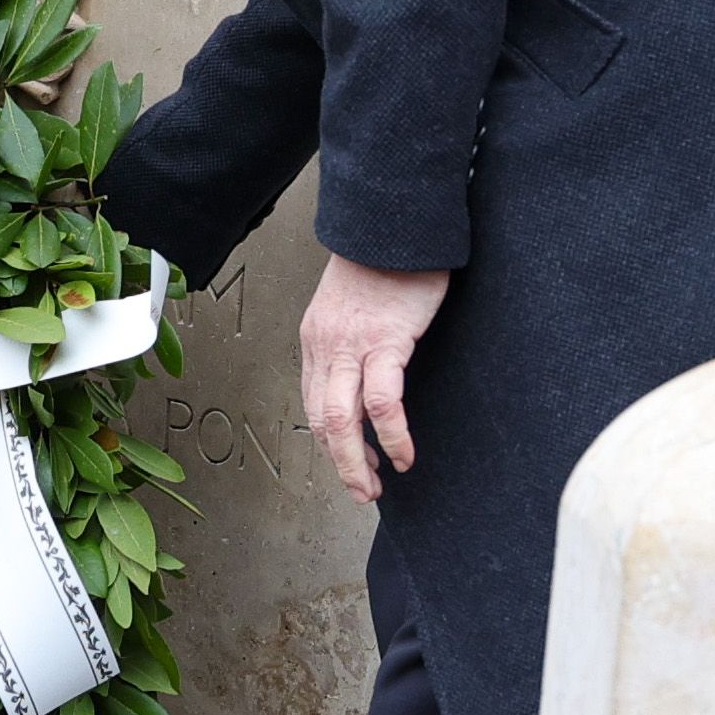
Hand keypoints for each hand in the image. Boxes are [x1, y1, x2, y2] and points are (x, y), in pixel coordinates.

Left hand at [298, 255, 450, 503]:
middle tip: (359, 490)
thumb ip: (351, 339)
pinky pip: (381, 401)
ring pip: (341, 420)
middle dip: (339, 462)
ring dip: (355, 462)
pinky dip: (391, 435)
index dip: (329, 439)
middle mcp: (325, 345)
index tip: (348, 460)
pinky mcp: (385, 341)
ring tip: (373, 485)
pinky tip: (402, 454)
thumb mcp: (352, 304)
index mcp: (316, 338)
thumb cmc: (383, 262)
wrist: (394, 225)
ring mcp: (352, 345)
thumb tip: (363, 372)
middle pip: (321, 419)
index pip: (313, 401)